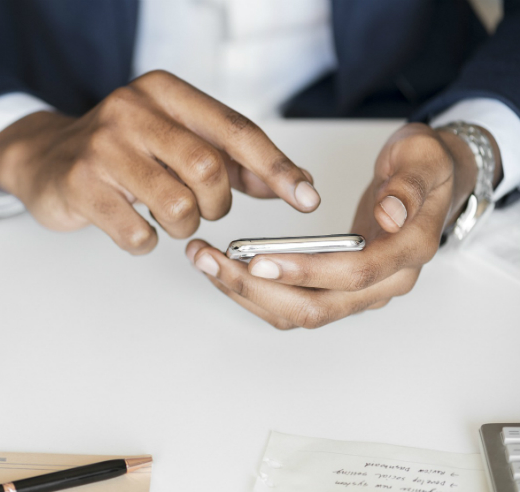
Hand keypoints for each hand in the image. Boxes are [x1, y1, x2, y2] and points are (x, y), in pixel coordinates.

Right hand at [0, 70, 319, 253]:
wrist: (44, 158)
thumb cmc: (120, 151)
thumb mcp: (174, 139)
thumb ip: (230, 158)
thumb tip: (289, 183)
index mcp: (163, 91)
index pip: (234, 130)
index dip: (276, 168)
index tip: (305, 198)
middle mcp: (131, 110)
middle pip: (208, 170)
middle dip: (216, 205)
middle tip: (202, 210)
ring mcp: (102, 148)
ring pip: (177, 207)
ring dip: (182, 227)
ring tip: (164, 218)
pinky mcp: (80, 185)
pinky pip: (138, 234)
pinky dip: (145, 242)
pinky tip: (133, 227)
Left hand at [186, 122, 501, 328]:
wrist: (430, 180)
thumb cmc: (424, 167)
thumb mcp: (422, 157)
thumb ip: (407, 185)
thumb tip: (390, 214)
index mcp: (408, 253)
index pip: (354, 275)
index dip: (306, 271)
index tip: (259, 260)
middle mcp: (385, 283)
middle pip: (316, 307)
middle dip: (257, 289)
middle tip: (211, 260)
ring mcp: (361, 292)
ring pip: (298, 313)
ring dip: (247, 293)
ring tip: (205, 261)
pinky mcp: (338, 289)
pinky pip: (293, 303)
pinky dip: (255, 291)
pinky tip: (224, 268)